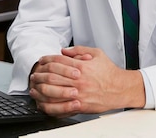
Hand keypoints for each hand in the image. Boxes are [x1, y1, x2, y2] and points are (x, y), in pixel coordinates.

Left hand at [29, 46, 144, 116]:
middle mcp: (78, 80)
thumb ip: (79, 50)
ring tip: (34, 87)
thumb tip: (63, 50)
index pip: (58, 61)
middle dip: (40, 74)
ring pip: (53, 92)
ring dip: (40, 89)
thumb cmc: (109, 72)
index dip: (47, 59)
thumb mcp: (97, 54)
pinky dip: (48, 105)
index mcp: (81, 66)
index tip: (41, 60)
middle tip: (34, 74)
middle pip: (52, 76)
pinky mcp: (79, 106)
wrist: (120, 88)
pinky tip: (43, 102)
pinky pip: (60, 106)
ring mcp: (78, 94)